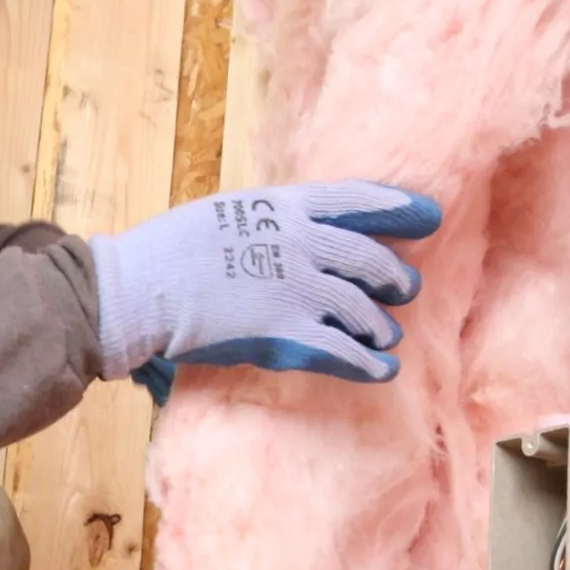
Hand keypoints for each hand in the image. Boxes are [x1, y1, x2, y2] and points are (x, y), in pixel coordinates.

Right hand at [88, 181, 442, 398]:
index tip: (429, 215)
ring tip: (386, 334)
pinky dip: (369, 362)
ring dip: (380, 323)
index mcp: (283, 205)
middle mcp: (301, 243)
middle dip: (394, 276)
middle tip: (405, 288)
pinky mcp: (286, 335)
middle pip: (370, 257)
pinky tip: (382, 370)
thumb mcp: (225, 213)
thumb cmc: (168, 249)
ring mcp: (297, 290)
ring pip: (363, 308)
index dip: (399, 208)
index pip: (357, 199)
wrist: (140, 289)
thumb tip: (290, 230)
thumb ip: (266, 220)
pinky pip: (344, 351)